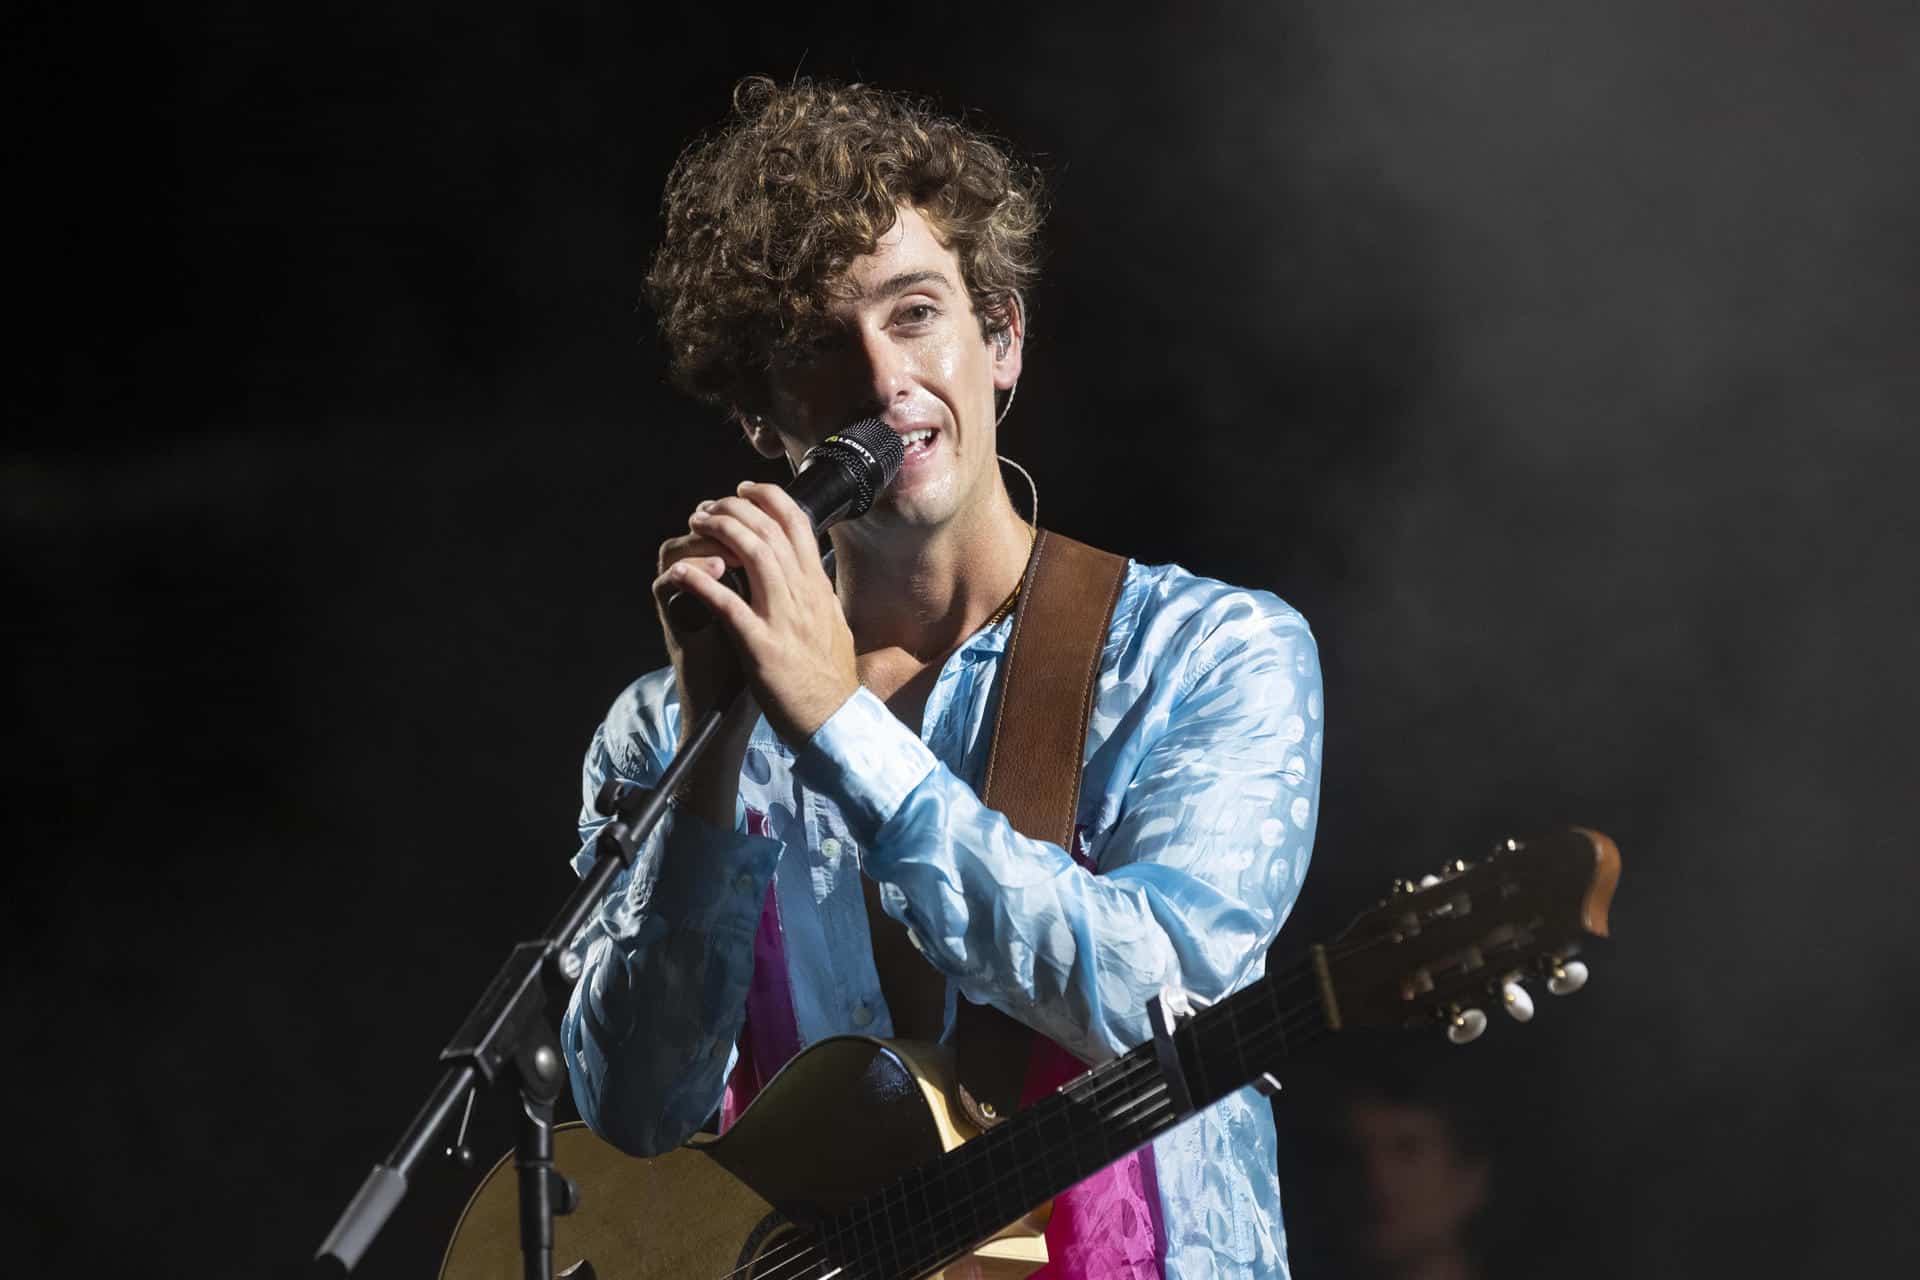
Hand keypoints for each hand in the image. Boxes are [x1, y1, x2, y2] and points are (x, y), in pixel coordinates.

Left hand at [662, 481, 859, 745]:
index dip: (768, 498)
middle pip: (770, 530)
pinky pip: (729, 606)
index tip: (743, 491)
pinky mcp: (762, 647)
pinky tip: (682, 573)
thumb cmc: (829, 678)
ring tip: (696, 523)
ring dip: (720, 531)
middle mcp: (804, 596)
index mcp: (818, 588)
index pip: (798, 524)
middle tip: (708, 507)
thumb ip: (818, 594)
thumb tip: (809, 571)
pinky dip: (703, 584)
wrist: (834, 721)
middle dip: (734, 508)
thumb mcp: (833, 624)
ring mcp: (784, 619)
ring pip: (753, 554)